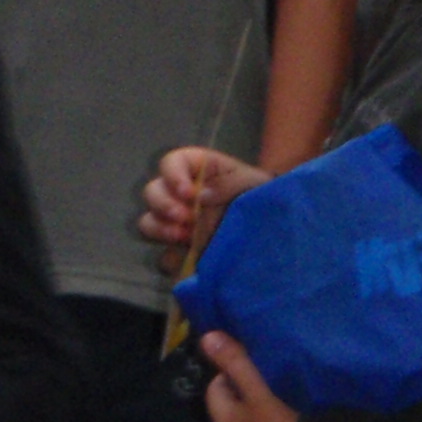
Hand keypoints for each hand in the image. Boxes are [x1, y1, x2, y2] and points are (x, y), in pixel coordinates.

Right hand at [139, 145, 266, 266]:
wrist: (273, 226)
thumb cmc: (260, 194)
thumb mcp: (251, 181)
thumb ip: (228, 184)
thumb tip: (200, 198)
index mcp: (195, 170)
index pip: (171, 162)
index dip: (173, 176)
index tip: (189, 193)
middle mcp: (178, 194)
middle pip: (152, 192)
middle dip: (163, 204)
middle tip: (187, 217)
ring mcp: (176, 223)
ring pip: (148, 222)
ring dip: (160, 229)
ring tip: (186, 237)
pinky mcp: (180, 249)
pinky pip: (163, 256)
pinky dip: (172, 258)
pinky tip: (190, 256)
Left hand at [201, 332, 296, 421]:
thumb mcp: (260, 395)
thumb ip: (237, 366)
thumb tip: (207, 336)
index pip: (215, 389)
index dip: (229, 374)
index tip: (253, 366)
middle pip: (231, 412)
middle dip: (245, 396)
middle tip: (270, 382)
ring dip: (259, 420)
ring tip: (284, 405)